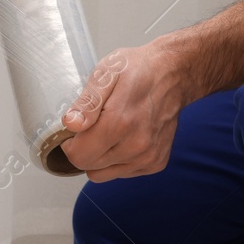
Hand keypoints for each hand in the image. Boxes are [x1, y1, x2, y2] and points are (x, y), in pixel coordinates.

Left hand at [59, 44, 189, 182]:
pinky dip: (118, 159)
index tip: (75, 129)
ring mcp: (149, 157)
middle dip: (84, 149)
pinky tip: (126, 136)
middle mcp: (136, 145)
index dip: (70, 143)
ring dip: (101, 156)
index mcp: (120, 122)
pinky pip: (123, 172)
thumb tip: (71, 124)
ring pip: (104, 174)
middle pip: (89, 167)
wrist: (174, 74)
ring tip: (110, 130)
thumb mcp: (106, 73)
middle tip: (93, 125)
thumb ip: (87, 102)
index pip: (79, 156)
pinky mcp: (156, 163)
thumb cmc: (139, 69)